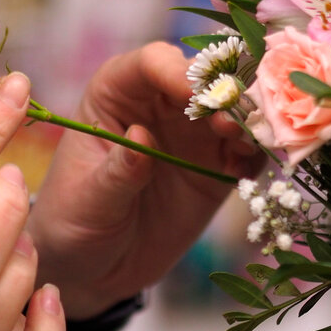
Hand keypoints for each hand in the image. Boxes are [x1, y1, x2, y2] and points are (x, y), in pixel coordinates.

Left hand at [28, 41, 261, 318]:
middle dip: (223, 93)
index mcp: (116, 95)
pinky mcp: (217, 168)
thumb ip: (116, 172)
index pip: (151, 64)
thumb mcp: (88, 199)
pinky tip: (247, 171)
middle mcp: (160, 104)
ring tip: (245, 144)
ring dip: (247, 120)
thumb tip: (142, 138)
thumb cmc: (75, 221)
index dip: (176, 72)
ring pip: (232, 110)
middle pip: (202, 78)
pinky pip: (246, 152)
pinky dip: (255, 155)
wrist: (95, 267)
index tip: (195, 95)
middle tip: (232, 121)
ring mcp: (193, 135)